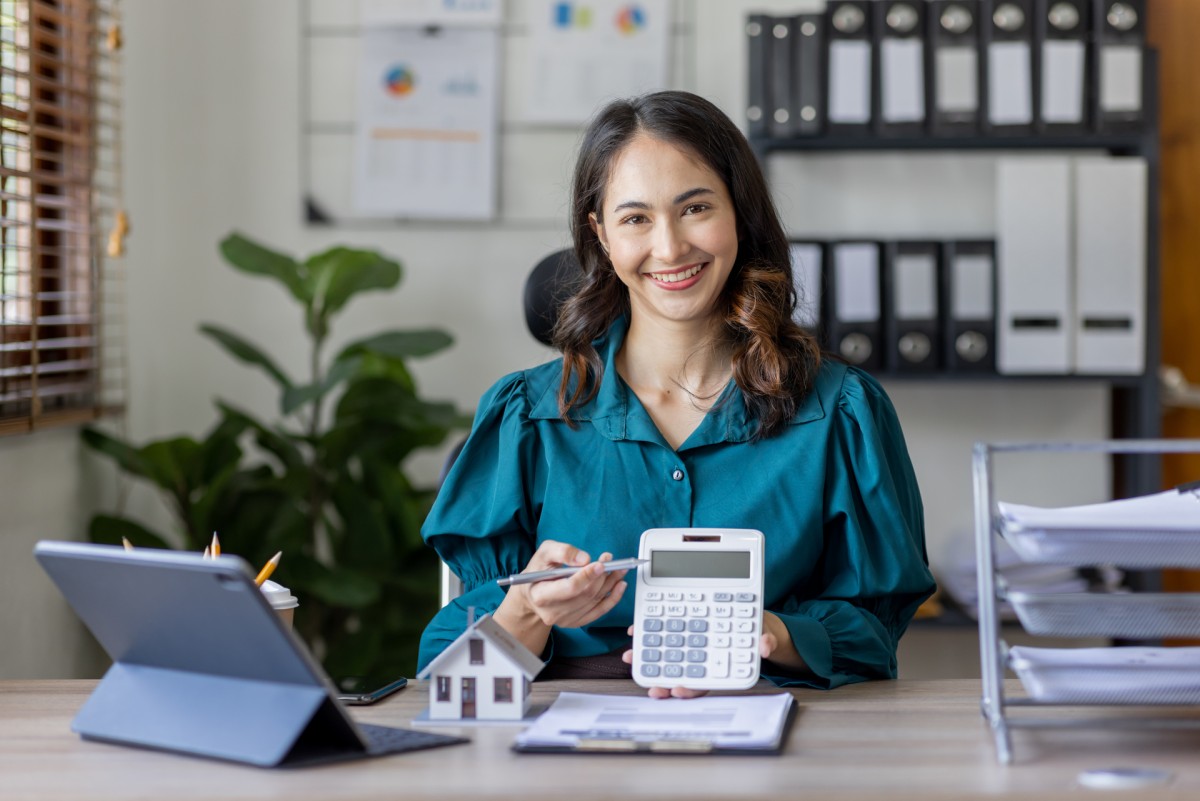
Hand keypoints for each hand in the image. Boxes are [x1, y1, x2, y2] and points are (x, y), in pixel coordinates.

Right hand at [509, 541, 628, 628]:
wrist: (533, 592)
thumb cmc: (538, 570)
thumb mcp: (544, 552)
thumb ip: (562, 552)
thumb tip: (584, 559)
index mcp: (541, 595)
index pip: (570, 588)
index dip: (587, 576)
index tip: (601, 564)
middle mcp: (552, 612)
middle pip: (585, 595)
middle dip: (601, 577)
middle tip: (612, 561)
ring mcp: (565, 620)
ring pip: (594, 601)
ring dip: (610, 584)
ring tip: (620, 569)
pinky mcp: (576, 622)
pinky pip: (599, 611)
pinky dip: (612, 598)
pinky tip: (619, 585)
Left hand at [622, 613, 802, 697]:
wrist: (751, 618)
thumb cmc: (755, 631)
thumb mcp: (764, 635)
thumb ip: (765, 642)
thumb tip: (765, 646)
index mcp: (719, 667)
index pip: (702, 683)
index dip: (688, 689)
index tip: (676, 689)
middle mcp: (701, 661)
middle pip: (679, 676)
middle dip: (662, 682)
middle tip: (649, 685)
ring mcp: (689, 647)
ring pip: (666, 658)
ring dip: (648, 658)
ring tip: (630, 656)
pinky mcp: (681, 631)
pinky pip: (663, 637)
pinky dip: (649, 635)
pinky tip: (636, 631)